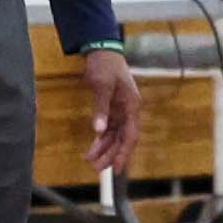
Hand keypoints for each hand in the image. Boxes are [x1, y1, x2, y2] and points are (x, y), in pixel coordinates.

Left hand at [84, 49, 144, 179]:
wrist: (103, 53)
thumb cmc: (105, 68)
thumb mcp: (102, 86)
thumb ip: (101, 109)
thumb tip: (99, 130)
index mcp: (132, 107)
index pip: (131, 135)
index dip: (124, 153)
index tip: (117, 169)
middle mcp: (129, 111)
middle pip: (123, 139)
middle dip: (111, 155)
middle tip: (97, 169)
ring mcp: (121, 111)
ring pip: (114, 136)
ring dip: (104, 149)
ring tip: (90, 161)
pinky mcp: (112, 110)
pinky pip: (108, 130)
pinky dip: (100, 140)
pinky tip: (92, 149)